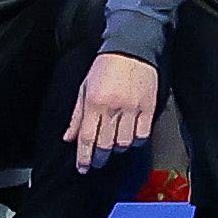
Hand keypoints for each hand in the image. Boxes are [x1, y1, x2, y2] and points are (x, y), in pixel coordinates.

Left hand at [65, 51, 160, 168]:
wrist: (132, 49)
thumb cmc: (105, 67)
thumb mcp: (84, 88)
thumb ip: (77, 115)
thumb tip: (69, 137)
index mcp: (94, 103)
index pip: (87, 138)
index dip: (84, 157)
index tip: (82, 168)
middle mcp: (113, 108)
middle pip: (105, 144)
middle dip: (98, 158)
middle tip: (96, 163)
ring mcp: (133, 109)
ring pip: (124, 142)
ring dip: (117, 149)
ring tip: (112, 148)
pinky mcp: (148, 108)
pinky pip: (143, 134)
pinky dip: (136, 141)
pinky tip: (130, 140)